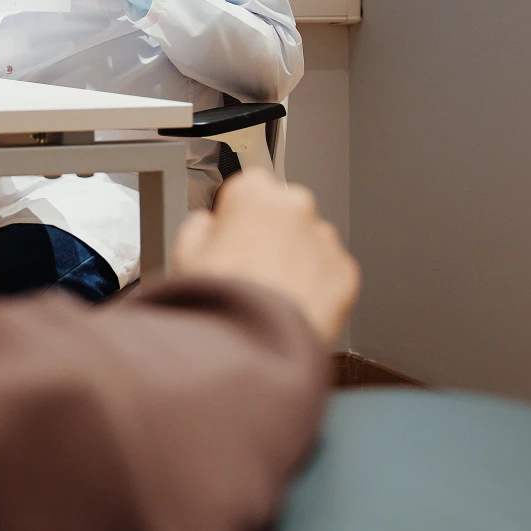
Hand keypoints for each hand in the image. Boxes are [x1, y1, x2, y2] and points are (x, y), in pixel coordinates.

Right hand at [171, 168, 359, 344]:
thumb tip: (205, 228)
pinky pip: (330, 273)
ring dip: (295, 260)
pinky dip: (316, 287)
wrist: (255, 345)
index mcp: (254, 194)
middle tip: (249, 268)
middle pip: (284, 212)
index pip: (249, 185)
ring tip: (270, 294)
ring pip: (310, 242)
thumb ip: (198, 228)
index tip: (231, 232)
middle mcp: (296, 208)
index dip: (237, 213)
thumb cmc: (222, 300)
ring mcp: (325, 240)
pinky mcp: (346, 273)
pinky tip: (291, 306)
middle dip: (271, 233)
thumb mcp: (184, 255)